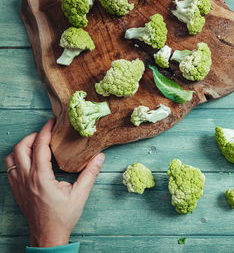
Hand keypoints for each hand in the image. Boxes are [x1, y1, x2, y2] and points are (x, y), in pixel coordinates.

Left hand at [4, 118, 104, 247]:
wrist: (48, 235)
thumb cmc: (63, 216)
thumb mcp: (80, 194)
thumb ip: (90, 174)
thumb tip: (100, 157)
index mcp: (41, 178)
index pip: (39, 147)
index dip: (45, 131)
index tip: (52, 122)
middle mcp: (26, 179)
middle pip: (21, 147)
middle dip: (33, 136)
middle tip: (46, 133)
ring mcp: (18, 185)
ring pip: (12, 157)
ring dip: (22, 147)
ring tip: (37, 145)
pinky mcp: (16, 190)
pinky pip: (10, 168)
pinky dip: (18, 159)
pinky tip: (30, 161)